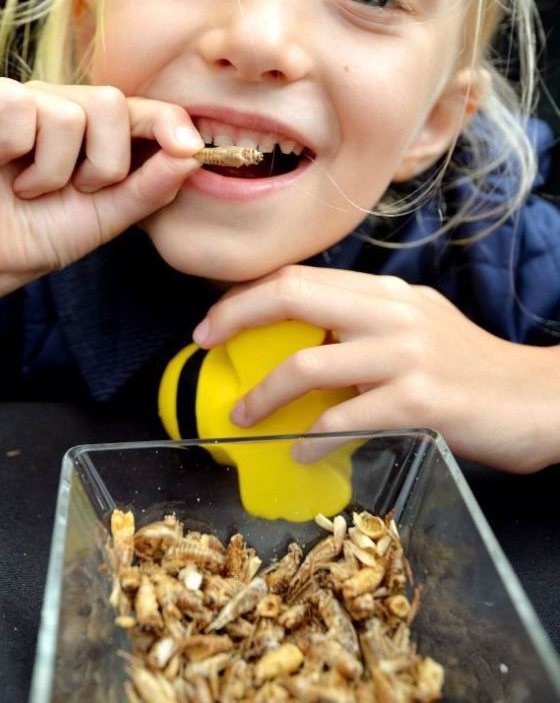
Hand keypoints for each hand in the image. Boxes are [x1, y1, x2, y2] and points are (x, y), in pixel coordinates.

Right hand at [0, 77, 201, 318]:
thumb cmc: (42, 235)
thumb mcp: (109, 216)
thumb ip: (151, 186)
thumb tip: (192, 155)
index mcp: (98, 130)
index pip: (143, 109)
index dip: (170, 123)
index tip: (191, 149)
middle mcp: (62, 104)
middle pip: (111, 104)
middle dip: (103, 164)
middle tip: (73, 191)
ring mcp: (21, 97)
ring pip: (68, 115)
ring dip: (53, 172)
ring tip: (30, 188)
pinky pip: (20, 108)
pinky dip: (14, 150)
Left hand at [192, 265, 559, 472]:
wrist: (538, 399)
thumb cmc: (472, 367)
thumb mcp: (419, 325)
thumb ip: (366, 321)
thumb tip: (308, 336)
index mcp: (386, 293)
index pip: (300, 277)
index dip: (246, 295)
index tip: (213, 321)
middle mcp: (391, 313)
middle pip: (293, 298)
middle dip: (235, 319)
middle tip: (204, 344)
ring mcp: (405, 356)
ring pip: (308, 364)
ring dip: (263, 394)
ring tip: (241, 415)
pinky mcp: (419, 402)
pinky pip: (345, 420)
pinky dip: (310, 439)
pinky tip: (296, 453)